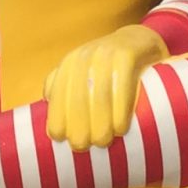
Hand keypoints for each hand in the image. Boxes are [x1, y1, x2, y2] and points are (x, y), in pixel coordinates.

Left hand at [41, 23, 166, 150]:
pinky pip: (123, 85)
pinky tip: (121, 128)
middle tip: (83, 146)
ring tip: (102, 142)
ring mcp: (107, 54)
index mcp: (69, 64)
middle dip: (77, 125)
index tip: (61, 139)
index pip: (57, 94)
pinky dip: (121, 110)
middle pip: (78, 98)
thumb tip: (48, 110)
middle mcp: (85, 56)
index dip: (57, 118)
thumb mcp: (81, 71)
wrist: (139, 41)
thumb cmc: (107, 67)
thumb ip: (63, 86)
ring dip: (100, 123)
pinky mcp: (128, 54)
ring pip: (100, 95)